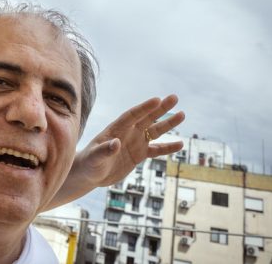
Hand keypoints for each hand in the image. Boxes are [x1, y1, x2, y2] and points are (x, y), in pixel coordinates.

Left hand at [50, 95, 184, 206]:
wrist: (89, 174)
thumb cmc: (89, 163)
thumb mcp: (95, 158)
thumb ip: (105, 150)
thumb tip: (116, 143)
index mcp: (116, 129)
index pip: (132, 115)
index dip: (144, 108)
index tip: (157, 99)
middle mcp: (128, 132)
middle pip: (147, 118)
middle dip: (160, 108)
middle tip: (174, 98)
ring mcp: (134, 142)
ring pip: (154, 131)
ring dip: (168, 124)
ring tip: (182, 114)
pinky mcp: (139, 154)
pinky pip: (156, 149)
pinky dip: (168, 147)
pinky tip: (180, 144)